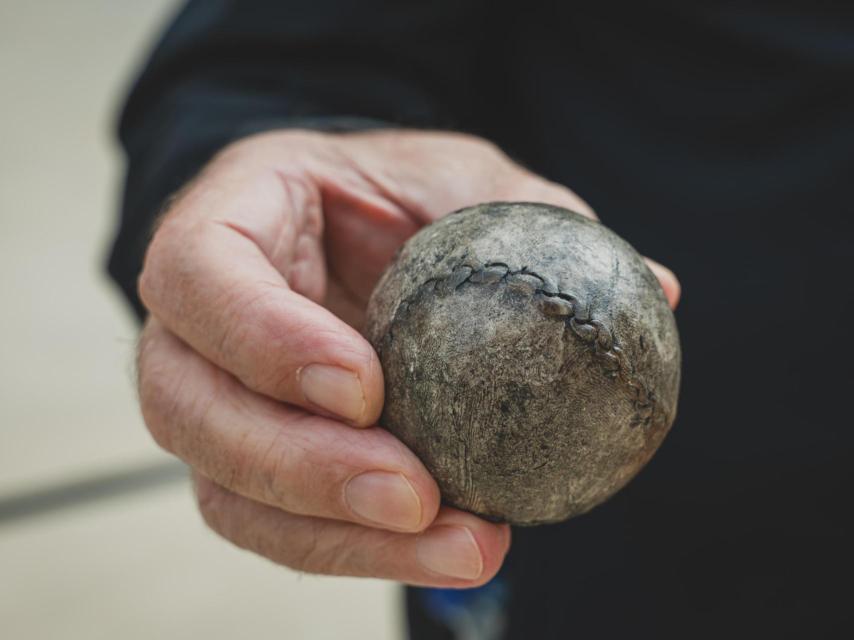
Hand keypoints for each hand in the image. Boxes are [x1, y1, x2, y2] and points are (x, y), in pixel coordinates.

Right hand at [136, 130, 679, 586]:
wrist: (341, 237)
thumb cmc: (385, 196)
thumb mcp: (453, 177)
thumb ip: (529, 218)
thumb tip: (660, 286)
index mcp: (221, 230)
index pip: (202, 282)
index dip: (266, 340)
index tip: (366, 388)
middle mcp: (192, 328)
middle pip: (192, 412)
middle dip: (302, 468)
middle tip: (415, 497)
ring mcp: (210, 404)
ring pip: (231, 493)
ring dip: (340, 537)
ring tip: (464, 547)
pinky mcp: (247, 464)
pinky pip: (282, 525)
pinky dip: (359, 551)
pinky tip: (449, 549)